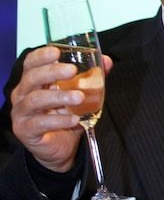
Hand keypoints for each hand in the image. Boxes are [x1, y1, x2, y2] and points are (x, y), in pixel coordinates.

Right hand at [10, 46, 112, 172]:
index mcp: (34, 82)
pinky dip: (58, 120)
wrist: (61, 147)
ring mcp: (22, 113)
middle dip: (52, 72)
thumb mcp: (79, 94)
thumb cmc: (65, 116)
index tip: (56, 52)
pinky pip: (39, 123)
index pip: (31, 64)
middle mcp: (23, 95)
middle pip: (32, 78)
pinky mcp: (26, 131)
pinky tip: (74, 119)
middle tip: (72, 71)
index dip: (41, 56)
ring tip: (79, 97)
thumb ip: (90, 77)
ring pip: (35, 100)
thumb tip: (106, 61)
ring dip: (59, 96)